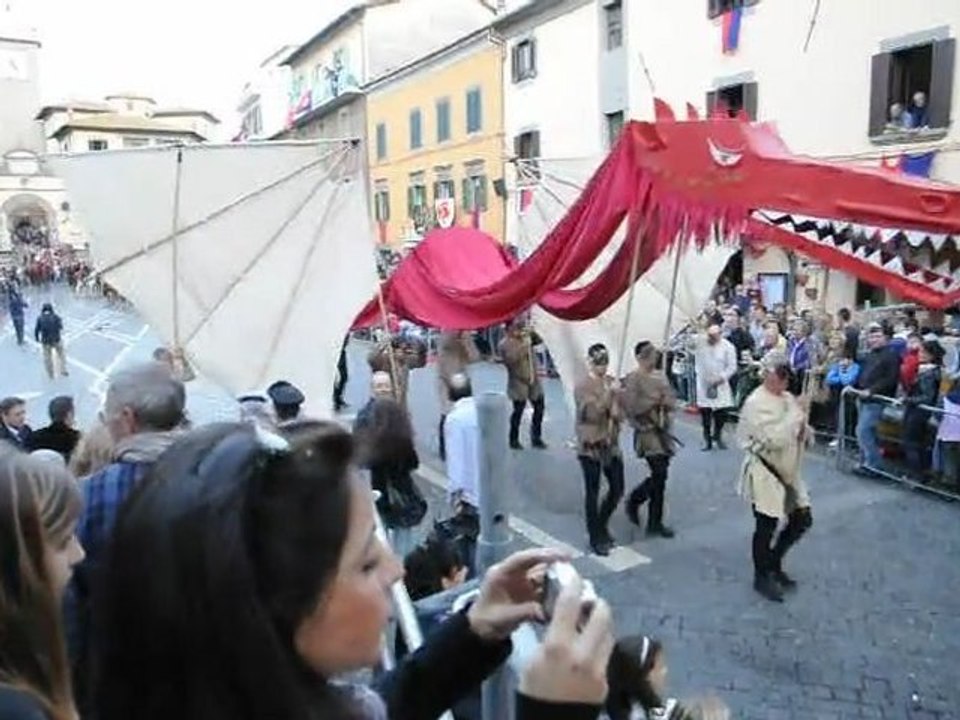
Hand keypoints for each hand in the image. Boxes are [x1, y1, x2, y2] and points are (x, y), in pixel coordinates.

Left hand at [467, 548, 566, 641]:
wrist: (479, 634)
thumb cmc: (485, 622)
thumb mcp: (503, 618)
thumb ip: (525, 612)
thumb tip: (546, 611)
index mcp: (501, 573)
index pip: (523, 559)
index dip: (542, 555)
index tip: (562, 555)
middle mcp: (513, 575)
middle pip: (535, 564)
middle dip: (554, 563)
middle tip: (573, 564)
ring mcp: (521, 584)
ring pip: (542, 576)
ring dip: (556, 578)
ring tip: (575, 582)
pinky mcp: (527, 594)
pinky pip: (543, 589)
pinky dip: (554, 592)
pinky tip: (566, 596)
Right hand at [519, 574, 614, 705]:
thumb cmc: (533, 689)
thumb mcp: (533, 659)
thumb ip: (551, 635)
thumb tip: (561, 615)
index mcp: (558, 646)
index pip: (570, 603)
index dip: (573, 583)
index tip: (574, 574)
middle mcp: (583, 653)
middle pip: (601, 614)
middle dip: (596, 602)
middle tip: (588, 599)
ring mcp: (599, 668)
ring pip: (609, 632)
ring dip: (601, 622)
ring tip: (591, 620)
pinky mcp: (606, 680)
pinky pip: (607, 653)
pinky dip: (599, 643)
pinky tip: (590, 645)